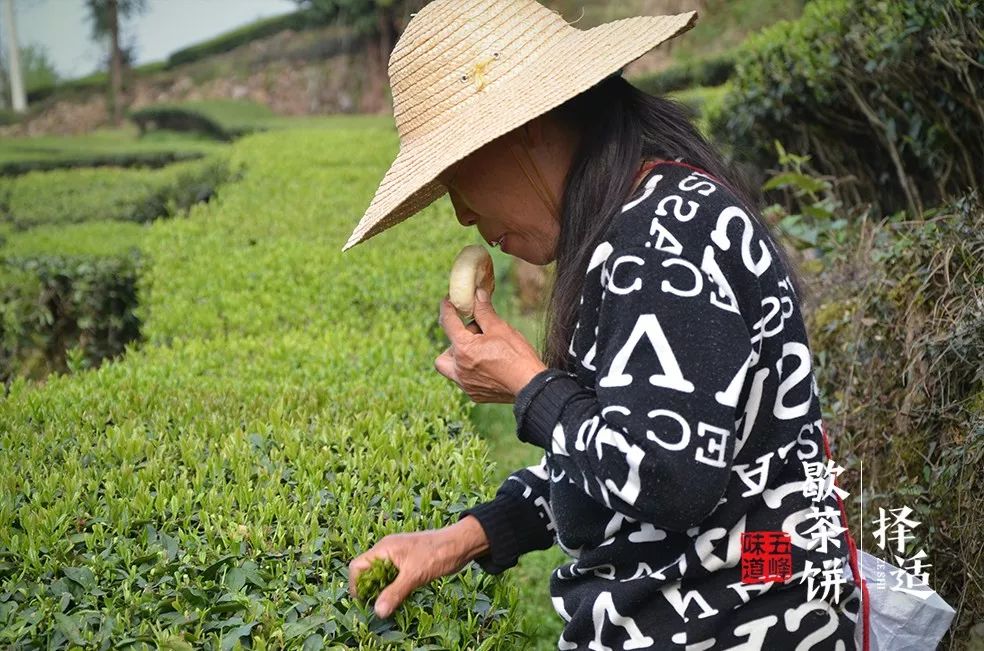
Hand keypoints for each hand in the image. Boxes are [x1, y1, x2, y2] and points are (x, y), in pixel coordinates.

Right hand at [347, 517, 487, 617]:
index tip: (365, 601)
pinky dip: (393, 586)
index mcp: (384, 548)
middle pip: (367, 571)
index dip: (356, 584)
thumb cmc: (437, 554)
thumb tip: (378, 611)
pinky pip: (393, 575)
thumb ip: (395, 593)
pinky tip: (401, 597)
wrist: (460, 544)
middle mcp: (388, 550)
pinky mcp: (408, 562)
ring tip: (389, 603)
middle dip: (369, 588)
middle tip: (378, 604)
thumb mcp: (414, 575)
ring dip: (382, 589)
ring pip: (381, 574)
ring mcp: (398, 556)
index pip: (358, 566)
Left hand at [435, 288, 546, 402]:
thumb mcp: (500, 328)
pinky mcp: (475, 395)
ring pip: (451, 369)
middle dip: (455, 342)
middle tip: (475, 337)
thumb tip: (477, 294)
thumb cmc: (517, 356)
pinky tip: (488, 367)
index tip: (448, 302)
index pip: (448, 323)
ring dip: (459, 359)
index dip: (447, 309)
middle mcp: (459, 369)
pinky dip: (470, 372)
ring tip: (479, 353)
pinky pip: (464, 381)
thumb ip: (484, 311)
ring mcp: (466, 384)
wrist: (531, 385)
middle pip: (446, 352)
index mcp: (463, 349)